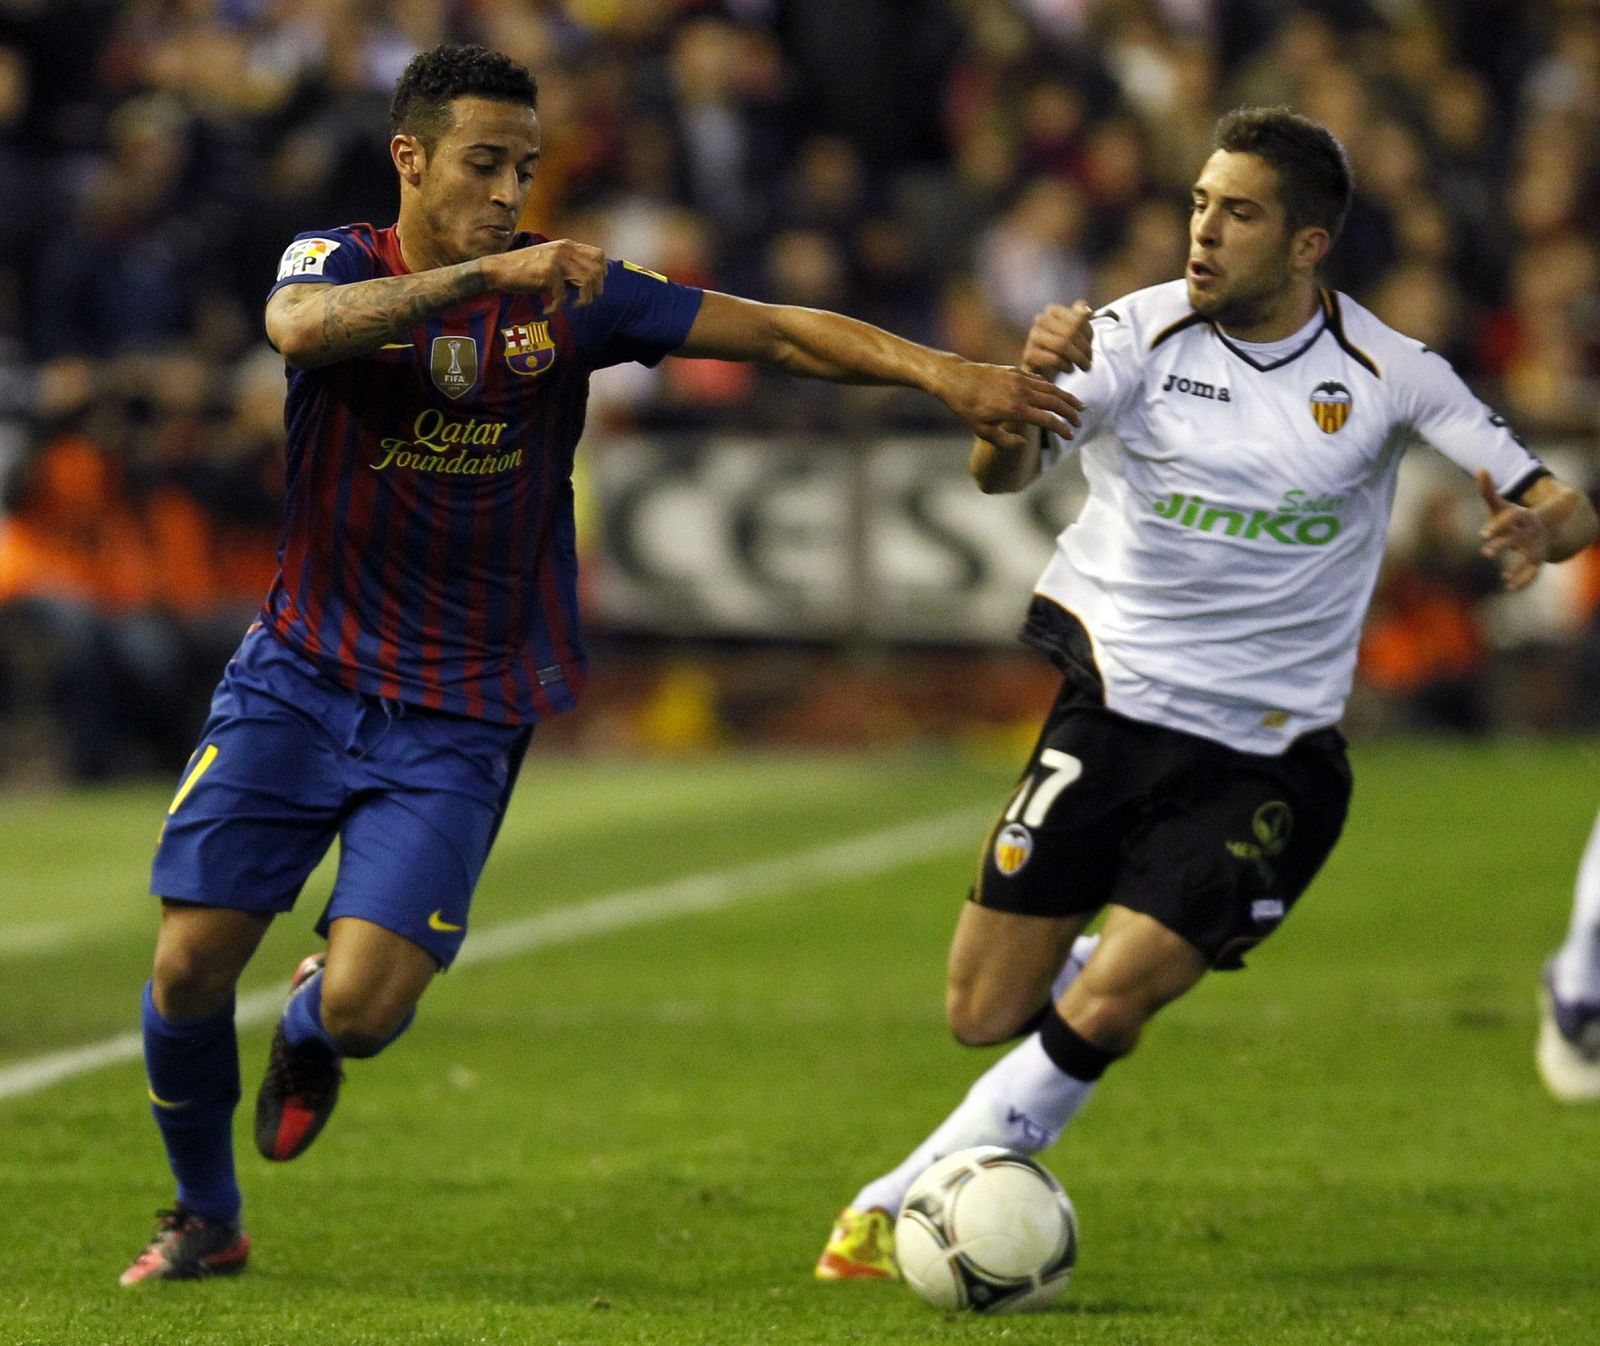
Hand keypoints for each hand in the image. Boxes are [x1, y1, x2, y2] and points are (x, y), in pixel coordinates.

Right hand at [488, 239, 607, 310]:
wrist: (498, 269)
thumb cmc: (525, 270)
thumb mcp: (552, 264)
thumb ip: (570, 269)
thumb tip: (590, 285)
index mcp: (567, 245)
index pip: (599, 255)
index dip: (602, 274)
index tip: (592, 288)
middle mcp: (564, 249)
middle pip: (597, 270)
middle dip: (595, 291)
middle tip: (582, 301)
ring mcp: (556, 259)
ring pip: (587, 281)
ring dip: (583, 300)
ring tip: (571, 306)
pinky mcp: (547, 272)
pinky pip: (563, 295)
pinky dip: (557, 307)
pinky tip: (549, 310)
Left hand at [937, 360, 1084, 450]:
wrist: (955, 378)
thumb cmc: (966, 408)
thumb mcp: (982, 431)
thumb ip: (1004, 441)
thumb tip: (1023, 441)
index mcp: (1015, 410)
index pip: (1047, 420)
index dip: (1062, 429)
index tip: (1070, 436)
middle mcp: (1021, 392)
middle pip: (1055, 402)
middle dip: (1070, 413)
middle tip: (1080, 422)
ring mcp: (1019, 379)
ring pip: (1050, 388)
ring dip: (1066, 397)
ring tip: (1079, 406)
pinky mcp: (1015, 371)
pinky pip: (1039, 380)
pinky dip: (1051, 387)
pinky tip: (1057, 393)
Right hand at [1022, 301, 1094, 375]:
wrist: (1042, 368)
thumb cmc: (1061, 348)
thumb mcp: (1074, 331)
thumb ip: (1081, 317)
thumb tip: (1088, 311)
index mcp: (1053, 311)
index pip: (1079, 319)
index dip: (1089, 334)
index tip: (1091, 345)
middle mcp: (1041, 320)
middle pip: (1071, 332)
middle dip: (1084, 348)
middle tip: (1090, 360)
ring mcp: (1033, 337)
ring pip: (1062, 345)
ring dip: (1078, 358)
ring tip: (1084, 366)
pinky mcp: (1029, 355)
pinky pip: (1054, 359)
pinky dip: (1066, 365)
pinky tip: (1070, 369)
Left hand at [1477, 469, 1548, 590]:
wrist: (1543, 526)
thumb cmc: (1513, 516)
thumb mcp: (1500, 504)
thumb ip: (1489, 490)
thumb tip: (1481, 469)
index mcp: (1522, 516)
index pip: (1511, 518)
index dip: (1498, 525)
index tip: (1482, 534)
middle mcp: (1531, 531)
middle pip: (1517, 538)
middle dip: (1503, 545)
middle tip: (1485, 554)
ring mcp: (1535, 546)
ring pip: (1529, 557)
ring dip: (1518, 567)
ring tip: (1504, 577)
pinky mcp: (1537, 559)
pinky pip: (1534, 571)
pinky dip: (1525, 580)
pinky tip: (1511, 587)